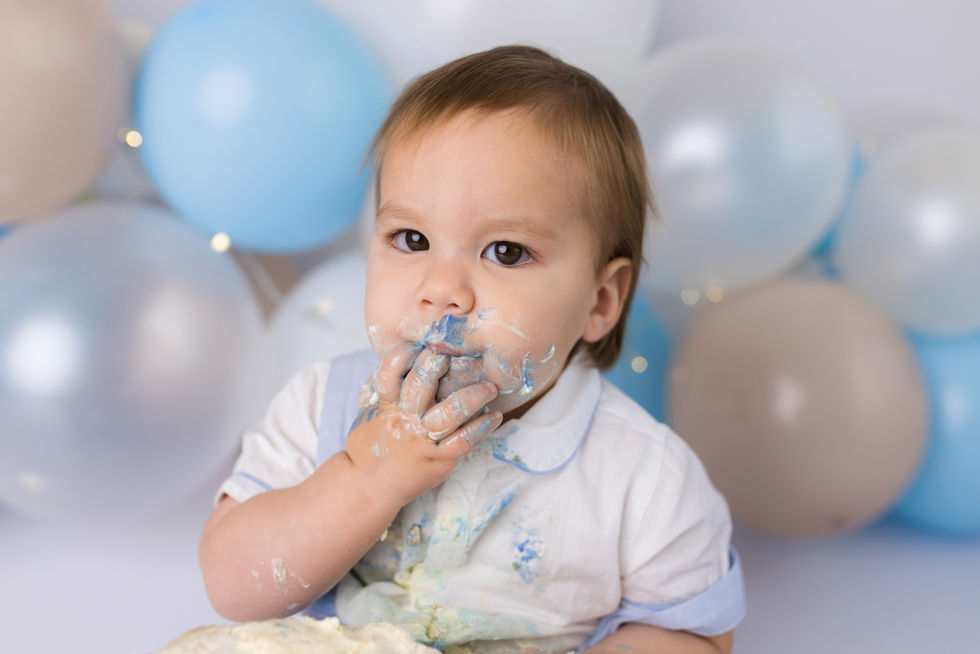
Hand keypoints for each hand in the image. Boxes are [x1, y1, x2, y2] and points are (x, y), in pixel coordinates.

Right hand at [345, 344, 501, 505]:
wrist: (367, 486)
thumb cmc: (368, 446)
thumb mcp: (367, 414)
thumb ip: (376, 388)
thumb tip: (390, 360)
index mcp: (386, 405)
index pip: (389, 374)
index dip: (402, 357)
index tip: (417, 346)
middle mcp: (405, 419)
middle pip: (421, 386)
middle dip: (436, 366)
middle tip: (455, 353)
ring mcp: (423, 440)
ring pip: (450, 412)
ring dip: (472, 396)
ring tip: (490, 387)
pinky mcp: (439, 460)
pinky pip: (464, 441)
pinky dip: (481, 427)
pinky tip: (495, 417)